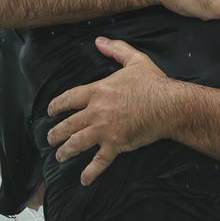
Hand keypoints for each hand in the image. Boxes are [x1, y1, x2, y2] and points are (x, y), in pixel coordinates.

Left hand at [46, 38, 171, 185]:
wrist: (170, 105)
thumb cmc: (153, 83)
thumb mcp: (135, 60)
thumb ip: (116, 49)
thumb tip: (99, 40)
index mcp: (98, 91)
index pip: (69, 99)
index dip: (56, 106)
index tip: (50, 112)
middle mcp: (96, 111)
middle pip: (68, 124)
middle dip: (56, 133)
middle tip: (50, 139)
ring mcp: (105, 130)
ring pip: (77, 143)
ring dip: (66, 151)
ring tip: (59, 156)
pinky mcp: (117, 144)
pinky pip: (100, 161)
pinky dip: (91, 172)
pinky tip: (83, 180)